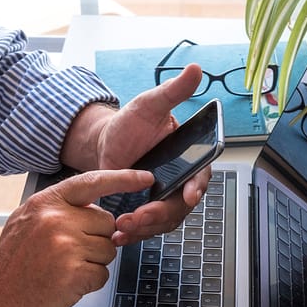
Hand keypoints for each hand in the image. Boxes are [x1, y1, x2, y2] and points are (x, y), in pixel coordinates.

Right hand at [0, 170, 152, 306]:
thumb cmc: (13, 266)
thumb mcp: (26, 222)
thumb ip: (59, 210)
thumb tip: (93, 208)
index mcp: (46, 203)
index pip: (92, 182)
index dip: (123, 179)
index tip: (145, 178)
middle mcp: (57, 219)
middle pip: (107, 222)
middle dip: (97, 239)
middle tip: (69, 254)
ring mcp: (67, 245)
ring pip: (109, 250)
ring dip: (93, 263)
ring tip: (63, 269)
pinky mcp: (76, 272)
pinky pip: (103, 274)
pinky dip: (90, 282)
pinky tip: (66, 284)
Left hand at [96, 64, 211, 244]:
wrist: (105, 143)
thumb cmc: (130, 124)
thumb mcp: (149, 104)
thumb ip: (173, 92)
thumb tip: (195, 70)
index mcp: (188, 158)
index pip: (200, 176)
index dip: (197, 187)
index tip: (189, 194)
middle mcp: (179, 182)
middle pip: (180, 207)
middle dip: (161, 214)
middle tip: (141, 215)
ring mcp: (162, 198)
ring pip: (164, 222)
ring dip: (147, 228)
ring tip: (125, 226)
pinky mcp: (144, 210)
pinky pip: (146, 228)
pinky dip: (135, 234)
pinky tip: (120, 235)